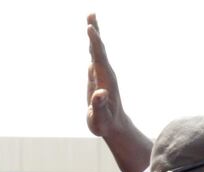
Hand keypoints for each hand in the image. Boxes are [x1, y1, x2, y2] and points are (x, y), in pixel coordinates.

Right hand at [85, 13, 151, 171]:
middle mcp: (105, 74)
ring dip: (93, 35)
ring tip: (90, 20)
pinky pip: (94, 57)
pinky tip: (91, 38)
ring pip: (96, 51)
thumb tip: (99, 93)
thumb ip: (99, 106)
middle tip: (91, 14)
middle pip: (99, 49)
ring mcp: (101, 75)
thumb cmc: (106, 124)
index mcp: (106, 80)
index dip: (95, 43)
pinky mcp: (97, 77)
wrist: (113, 126)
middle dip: (95, 32)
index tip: (90, 29)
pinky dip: (92, 45)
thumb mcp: (100, 119)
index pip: (99, 58)